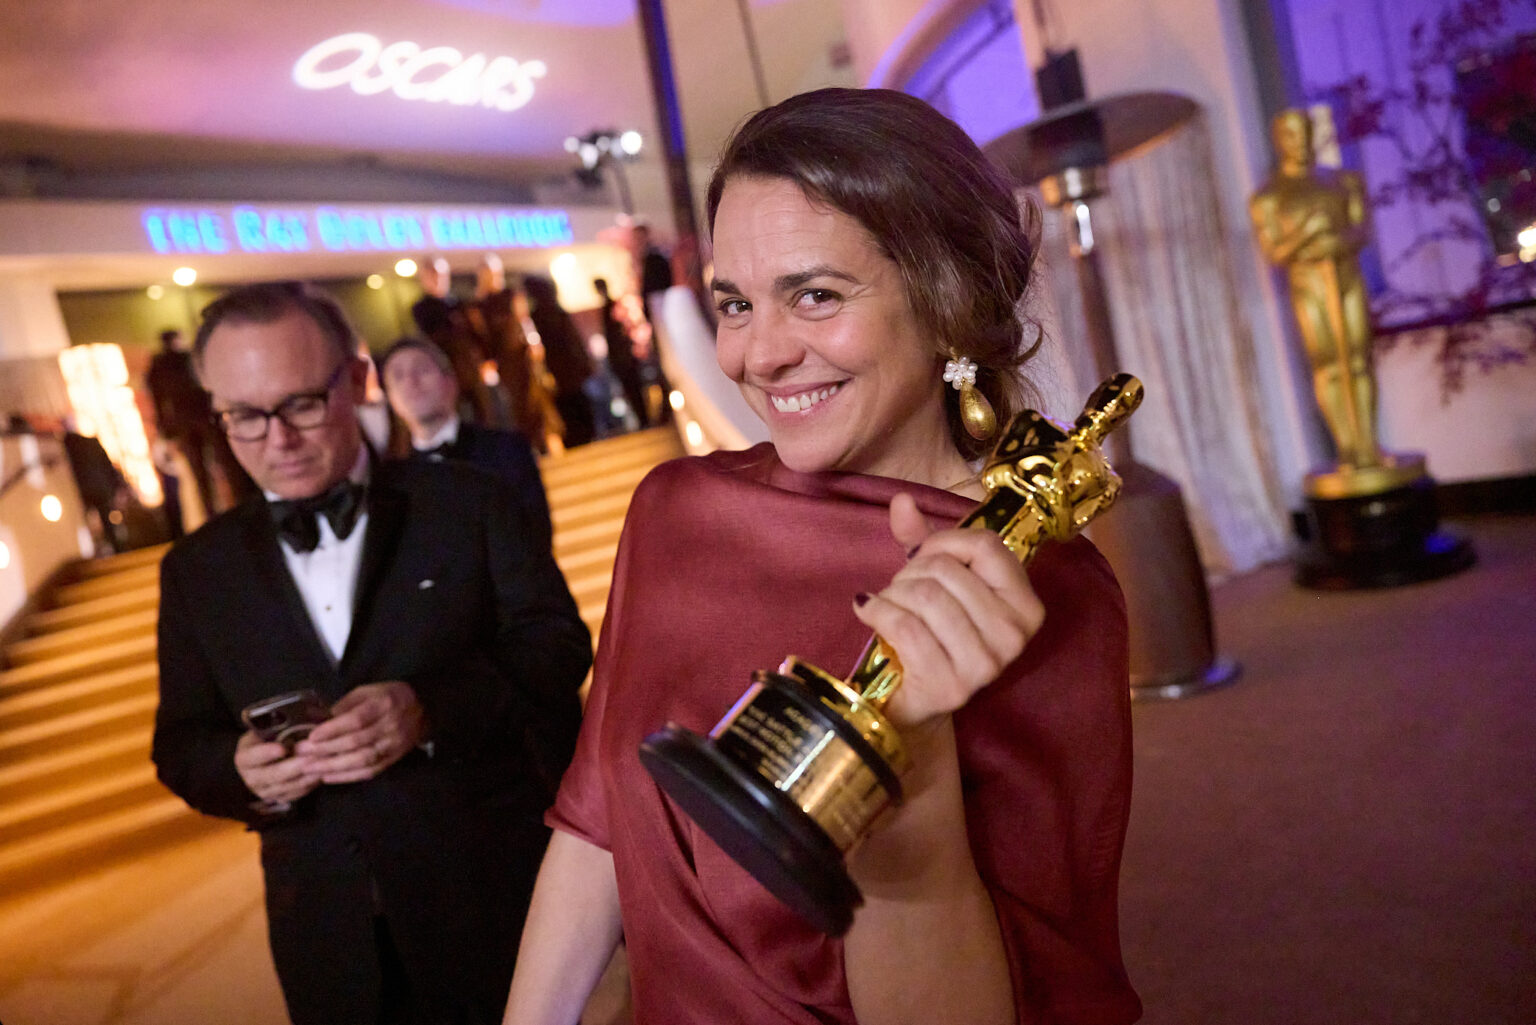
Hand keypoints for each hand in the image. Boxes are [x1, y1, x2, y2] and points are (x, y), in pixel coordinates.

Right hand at [235, 732, 320, 805]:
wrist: (266, 760)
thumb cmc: (269, 738)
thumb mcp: (266, 729)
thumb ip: (276, 725)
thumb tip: (294, 710)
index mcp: (244, 757)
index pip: (250, 757)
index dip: (265, 753)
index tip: (282, 748)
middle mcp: (251, 777)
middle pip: (272, 775)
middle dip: (294, 765)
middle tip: (312, 755)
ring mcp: (264, 790)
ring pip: (286, 786)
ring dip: (306, 776)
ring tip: (323, 763)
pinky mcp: (279, 798)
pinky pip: (296, 794)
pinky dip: (310, 784)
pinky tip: (322, 773)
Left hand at [294, 681, 426, 783]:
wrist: (422, 710)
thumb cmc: (388, 697)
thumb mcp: (367, 691)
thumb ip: (344, 705)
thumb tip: (317, 719)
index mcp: (384, 704)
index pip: (357, 720)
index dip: (333, 730)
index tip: (311, 736)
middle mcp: (391, 726)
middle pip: (356, 742)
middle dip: (326, 750)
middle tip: (302, 755)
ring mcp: (393, 745)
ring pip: (362, 760)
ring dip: (333, 766)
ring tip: (310, 769)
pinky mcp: (393, 759)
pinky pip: (369, 771)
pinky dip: (347, 776)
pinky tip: (328, 777)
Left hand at [853, 494, 1044, 728]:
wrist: (914, 701)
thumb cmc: (930, 634)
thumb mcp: (933, 582)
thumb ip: (922, 540)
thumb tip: (901, 500)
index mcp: (1025, 606)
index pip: (986, 546)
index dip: (944, 542)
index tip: (922, 555)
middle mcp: (1015, 636)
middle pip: (948, 570)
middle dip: (910, 572)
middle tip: (900, 588)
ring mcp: (986, 665)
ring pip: (926, 595)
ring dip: (892, 593)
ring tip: (887, 603)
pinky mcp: (952, 686)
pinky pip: (905, 626)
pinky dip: (877, 611)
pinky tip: (868, 612)